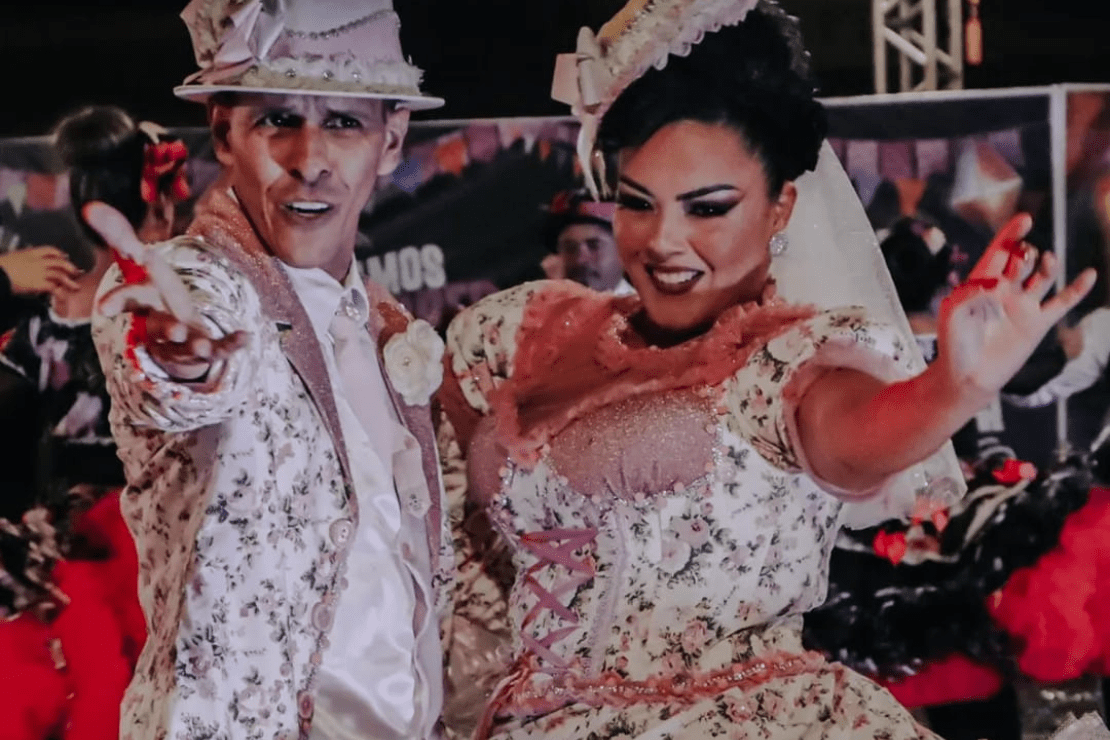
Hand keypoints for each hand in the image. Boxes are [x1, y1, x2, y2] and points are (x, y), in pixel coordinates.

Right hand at [0, 246, 80, 295]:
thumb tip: (24, 261)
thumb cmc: (1, 266)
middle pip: (59, 262)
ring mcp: (39, 272)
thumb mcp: (13, 257)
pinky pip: (54, 288)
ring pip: (60, 275)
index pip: (50, 250)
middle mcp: (38, 261)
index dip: (60, 254)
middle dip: (69, 267)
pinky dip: (60, 293)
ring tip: (75, 286)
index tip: (64, 257)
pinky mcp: (38, 283)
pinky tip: (63, 296)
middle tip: (75, 272)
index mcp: (31, 253)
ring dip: (69, 281)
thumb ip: (23, 259)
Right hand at [85, 202, 246, 380]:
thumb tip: (89, 206)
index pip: (129, 299)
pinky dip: (233, 344)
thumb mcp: (141, 264)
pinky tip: (246, 337)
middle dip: (165, 329)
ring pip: (186, 347)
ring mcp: (184, 342)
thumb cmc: (157, 295)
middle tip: (176, 330)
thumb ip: (119, 237)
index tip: (104, 308)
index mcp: (144, 304)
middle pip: (159, 329)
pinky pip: (221, 349)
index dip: (117, 301)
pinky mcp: (208, 349)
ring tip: (204, 347)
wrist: (177, 339)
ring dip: (195, 345)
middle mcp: (160, 326)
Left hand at [937, 213, 1096, 399]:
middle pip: (1022, 261)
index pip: (1000, 251)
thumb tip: (993, 282)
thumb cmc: (953, 344)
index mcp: (982, 282)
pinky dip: (1076, 290)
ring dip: (1047, 265)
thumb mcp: (951, 313)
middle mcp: (1006, 289)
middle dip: (1025, 254)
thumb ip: (967, 293)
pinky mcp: (1038, 323)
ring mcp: (1024, 305)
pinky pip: (1062, 303)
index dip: (1011, 234)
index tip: (1025, 219)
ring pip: (1043, 277)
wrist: (968, 375)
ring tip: (1046, 261)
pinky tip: (1089, 274)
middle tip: (1024, 258)